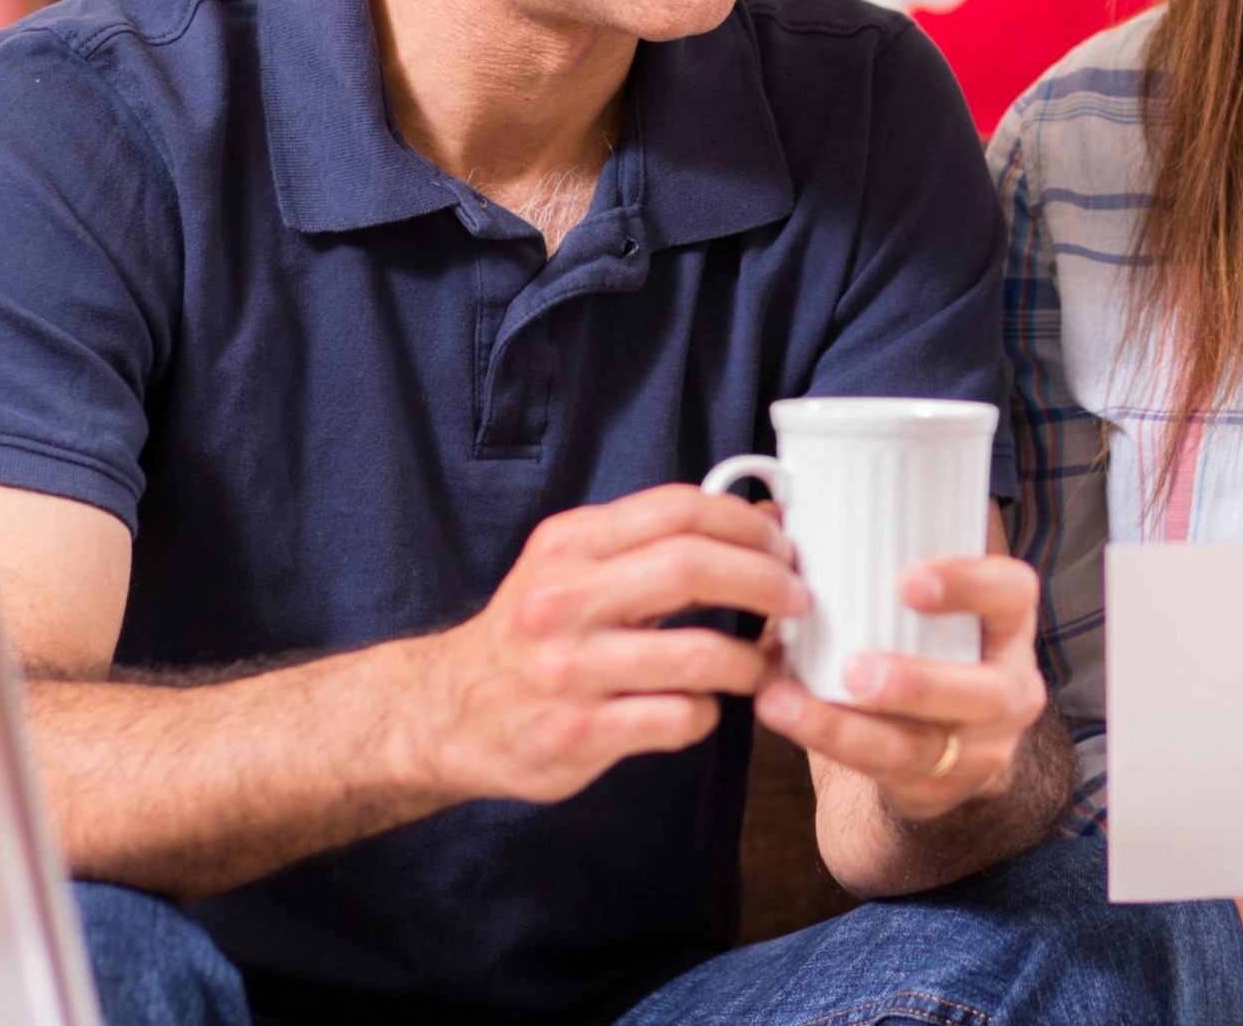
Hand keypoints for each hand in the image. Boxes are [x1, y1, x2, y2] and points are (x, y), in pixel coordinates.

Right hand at [410, 484, 804, 804]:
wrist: (444, 713)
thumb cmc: (532, 634)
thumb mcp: (574, 567)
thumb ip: (657, 542)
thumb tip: (765, 516)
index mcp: (569, 544)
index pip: (676, 508)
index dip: (745, 523)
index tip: (781, 543)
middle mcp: (562, 599)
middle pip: (691, 567)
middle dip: (766, 581)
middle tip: (798, 599)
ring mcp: (568, 670)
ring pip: (697, 654)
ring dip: (750, 660)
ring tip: (762, 664)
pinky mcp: (577, 734)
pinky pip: (677, 719)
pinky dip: (707, 713)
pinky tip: (703, 709)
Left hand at [753, 552, 1047, 822]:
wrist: (945, 738)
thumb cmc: (921, 645)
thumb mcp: (913, 607)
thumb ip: (859, 564)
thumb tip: (771, 513)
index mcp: (1006, 623)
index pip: (1011, 593)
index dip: (969, 585)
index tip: (908, 581)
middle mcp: (1010, 688)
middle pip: (983, 691)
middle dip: (917, 682)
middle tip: (854, 669)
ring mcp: (982, 747)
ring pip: (922, 746)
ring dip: (847, 726)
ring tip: (784, 701)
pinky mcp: (940, 787)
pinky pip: (885, 773)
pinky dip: (829, 743)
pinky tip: (785, 719)